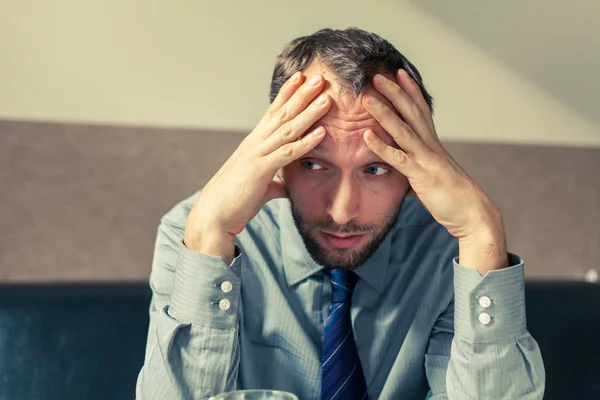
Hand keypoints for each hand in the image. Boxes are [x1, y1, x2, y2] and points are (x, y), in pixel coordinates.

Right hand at [184, 72, 331, 260]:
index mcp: (254, 143)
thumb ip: (274, 182)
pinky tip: (322, 133)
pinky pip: (287, 153)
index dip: (288, 94)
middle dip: (302, 93)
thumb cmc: (235, 200)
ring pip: (288, 128)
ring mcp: (257, 154)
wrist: (214, 215)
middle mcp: (255, 143)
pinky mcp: (260, 170)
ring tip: (326, 96)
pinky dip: (306, 142)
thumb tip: (285, 187)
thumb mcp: (259, 186)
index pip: (273, 112)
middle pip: (282, 113)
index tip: (302, 77)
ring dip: (309, 112)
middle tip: (320, 76)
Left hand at [362, 71, 507, 272]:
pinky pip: (398, 158)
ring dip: (383, 112)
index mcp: (435, 145)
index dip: (411, 91)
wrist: (474, 215)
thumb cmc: (454, 199)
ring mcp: (426, 159)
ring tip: (366, 98)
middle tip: (378, 75)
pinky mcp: (421, 175)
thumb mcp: (433, 180)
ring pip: (402, 130)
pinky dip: (382, 146)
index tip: (400, 73)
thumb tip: (407, 177)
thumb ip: (418, 173)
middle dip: (395, 92)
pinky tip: (366, 135)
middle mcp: (431, 147)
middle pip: (412, 112)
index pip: (422, 111)